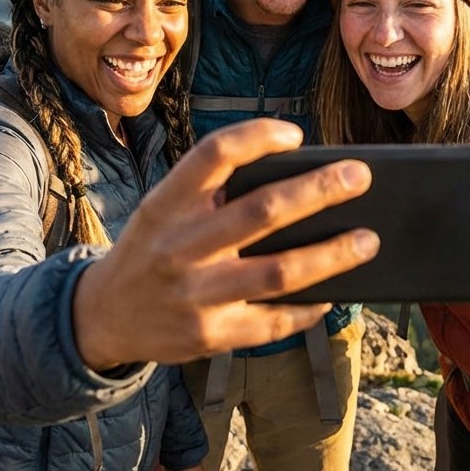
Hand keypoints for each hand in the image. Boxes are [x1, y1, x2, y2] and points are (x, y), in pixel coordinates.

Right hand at [73, 118, 378, 368]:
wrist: (103, 316)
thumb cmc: (150, 250)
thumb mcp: (161, 211)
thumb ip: (209, 194)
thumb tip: (293, 179)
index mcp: (166, 204)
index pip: (215, 154)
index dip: (258, 137)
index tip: (296, 135)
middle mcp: (180, 247)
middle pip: (262, 211)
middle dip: (319, 190)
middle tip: (359, 176)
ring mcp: (195, 295)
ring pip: (279, 271)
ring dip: (331, 254)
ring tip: (367, 240)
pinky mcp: (210, 335)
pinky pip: (273, 320)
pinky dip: (309, 306)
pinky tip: (332, 292)